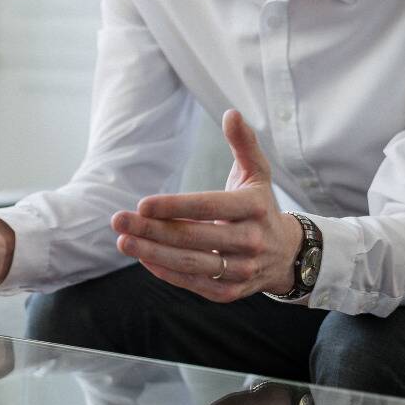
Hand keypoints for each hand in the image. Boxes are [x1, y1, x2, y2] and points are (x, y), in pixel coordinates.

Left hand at [111, 110, 301, 301]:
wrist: (287, 254)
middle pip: (193, 236)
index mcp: (254, 207)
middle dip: (151, 230)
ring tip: (122, 241)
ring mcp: (241, 269)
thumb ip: (243, 144)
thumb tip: (231, 113)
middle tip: (117, 220)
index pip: (209, 207)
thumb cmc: (261, 207)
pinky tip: (143, 257)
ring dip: (152, 253)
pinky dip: (167, 272)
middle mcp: (250, 241)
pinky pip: (194, 282)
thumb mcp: (257, 174)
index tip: (141, 204)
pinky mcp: (231, 292)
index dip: (174, 207)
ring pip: (191, 263)